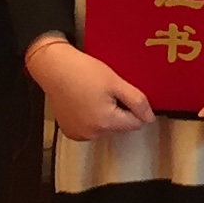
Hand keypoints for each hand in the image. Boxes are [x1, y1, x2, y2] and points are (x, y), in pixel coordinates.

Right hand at [27, 35, 151, 140]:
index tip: (122, 91)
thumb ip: (136, 101)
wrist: (54, 67)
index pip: (135, 123)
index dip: (133, 106)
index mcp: (106, 122)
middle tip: (106, 90)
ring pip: (104, 127)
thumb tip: (150, 118)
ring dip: (104, 115)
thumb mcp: (116, 82)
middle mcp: (92, 134)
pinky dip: (90, 117)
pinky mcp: (69, 131)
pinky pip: (89, 127)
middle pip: (119, 126)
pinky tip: (83, 101)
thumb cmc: (84, 71)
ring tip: (93, 94)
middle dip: (118, 110)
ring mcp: (78, 134)